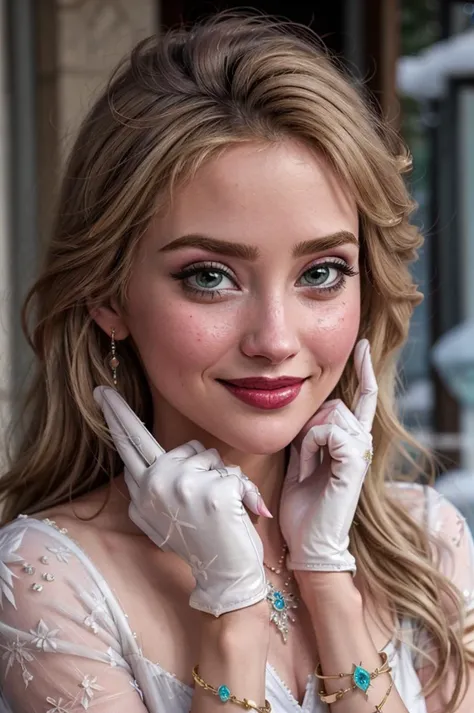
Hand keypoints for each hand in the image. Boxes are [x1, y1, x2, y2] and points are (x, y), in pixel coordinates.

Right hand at [93, 387, 270, 616]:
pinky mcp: (212, 491)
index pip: (127, 446)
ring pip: (212, 458)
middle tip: (203, 505)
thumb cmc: (200, 543)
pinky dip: (244, 492)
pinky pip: (234, 474)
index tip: (101, 390)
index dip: (117, 416)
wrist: (225, 576)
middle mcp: (155, 485)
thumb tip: (131, 471)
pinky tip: (236, 515)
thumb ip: (148, 492)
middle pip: (186, 449)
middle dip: (203, 469)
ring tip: (218, 512)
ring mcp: (182, 486)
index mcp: (141, 493)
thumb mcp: (161, 520)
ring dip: (222, 481)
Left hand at [280, 339, 376, 574]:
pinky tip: (307, 470)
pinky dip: (308, 447)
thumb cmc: (302, 508)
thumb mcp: (300, 461)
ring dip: (306, 437)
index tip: (360, 346)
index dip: (364, 372)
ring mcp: (361, 451)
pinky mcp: (356, 461)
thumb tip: (302, 412)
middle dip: (309, 423)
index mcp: (350, 442)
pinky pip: (326, 431)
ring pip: (329, 413)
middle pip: (333, 402)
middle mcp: (361, 443)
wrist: (308, 544)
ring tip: (304, 466)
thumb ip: (307, 435)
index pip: (361, 399)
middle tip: (301, 458)